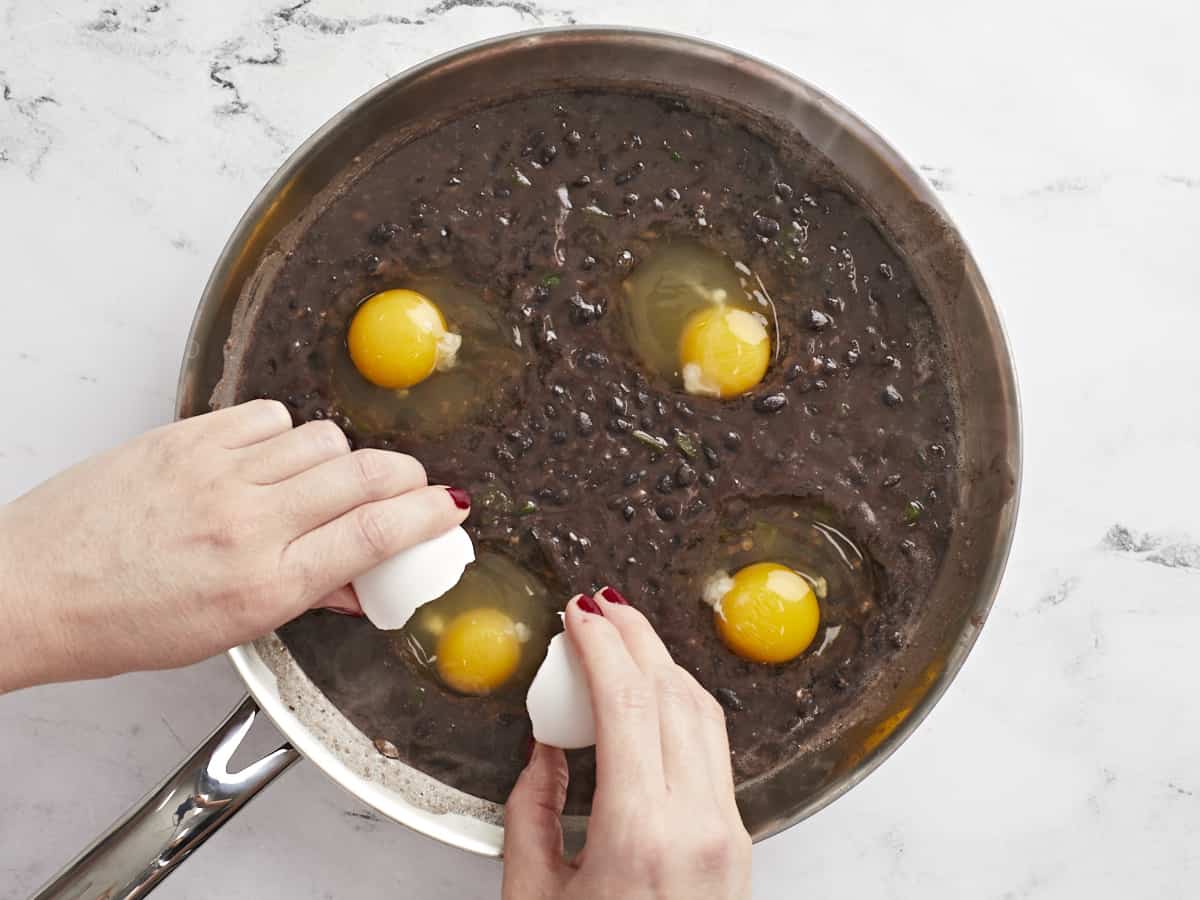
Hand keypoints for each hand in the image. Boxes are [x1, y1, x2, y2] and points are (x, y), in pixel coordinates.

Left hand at [0, 399, 468, 691]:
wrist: (31, 588)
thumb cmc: (120, 621)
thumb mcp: (229, 630)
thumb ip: (307, 597)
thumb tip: (360, 583)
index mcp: (263, 585)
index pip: (375, 535)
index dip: (429, 515)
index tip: (452, 508)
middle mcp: (247, 523)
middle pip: (364, 475)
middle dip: (406, 477)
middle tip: (412, 485)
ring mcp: (216, 472)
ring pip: (323, 438)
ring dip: (342, 457)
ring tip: (327, 479)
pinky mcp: (187, 436)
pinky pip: (269, 417)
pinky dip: (286, 434)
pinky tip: (272, 458)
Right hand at [503, 589, 751, 899]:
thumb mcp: (534, 895)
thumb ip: (532, 808)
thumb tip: (545, 747)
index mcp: (641, 834)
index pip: (629, 701)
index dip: (602, 643)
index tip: (578, 613)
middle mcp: (697, 824)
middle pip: (674, 692)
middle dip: (635, 636)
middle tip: (600, 607)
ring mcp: (727, 831)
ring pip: (703, 712)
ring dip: (662, 663)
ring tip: (623, 638)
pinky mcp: (737, 839)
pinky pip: (713, 747)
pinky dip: (681, 704)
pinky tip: (653, 693)